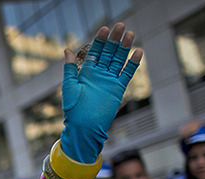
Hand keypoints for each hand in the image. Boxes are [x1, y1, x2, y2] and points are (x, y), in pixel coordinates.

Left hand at [60, 23, 142, 162]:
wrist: (84, 128)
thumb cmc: (73, 110)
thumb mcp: (69, 86)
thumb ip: (70, 68)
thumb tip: (67, 50)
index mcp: (86, 72)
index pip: (95, 52)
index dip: (100, 40)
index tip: (104, 29)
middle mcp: (99, 75)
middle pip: (109, 52)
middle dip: (114, 39)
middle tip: (120, 25)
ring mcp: (109, 81)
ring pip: (119, 60)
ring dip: (124, 47)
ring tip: (129, 33)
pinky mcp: (118, 89)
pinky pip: (127, 74)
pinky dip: (132, 63)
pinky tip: (137, 51)